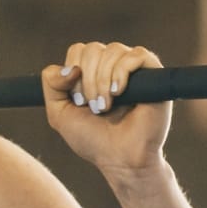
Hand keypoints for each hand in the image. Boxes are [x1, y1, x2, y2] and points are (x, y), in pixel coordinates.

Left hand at [41, 42, 171, 174]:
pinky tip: (118, 92)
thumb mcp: (59, 113)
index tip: (78, 101)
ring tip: (105, 107)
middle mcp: (113, 65)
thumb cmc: (92, 139)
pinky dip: (121, 73)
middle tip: (92, 107)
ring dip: (102, 81)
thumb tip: (70, 68)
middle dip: (86, 80)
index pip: (78, 50)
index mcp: (93, 72)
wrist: (119, 158)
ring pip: (112, 51)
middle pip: (92, 49)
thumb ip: (51, 85)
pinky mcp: (154, 73)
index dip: (72, 72)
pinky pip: (136, 55)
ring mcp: (134, 68)